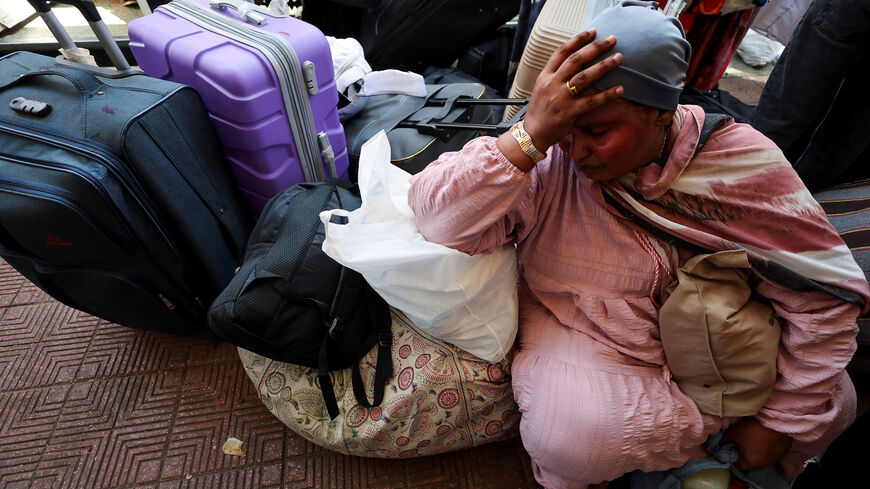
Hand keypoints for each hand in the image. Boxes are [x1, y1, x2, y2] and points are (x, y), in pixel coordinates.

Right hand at [522, 29, 623, 150]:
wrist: (532, 134)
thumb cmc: (540, 111)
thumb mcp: (542, 88)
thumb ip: (555, 75)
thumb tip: (575, 63)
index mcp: (545, 76)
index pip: (561, 52)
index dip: (578, 40)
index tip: (592, 32)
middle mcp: (552, 84)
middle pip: (576, 60)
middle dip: (595, 47)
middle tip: (612, 40)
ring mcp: (560, 98)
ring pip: (584, 77)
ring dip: (603, 66)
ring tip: (618, 58)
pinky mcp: (569, 113)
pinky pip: (591, 102)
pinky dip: (606, 95)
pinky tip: (619, 89)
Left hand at [721, 417, 792, 469]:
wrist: (774, 422)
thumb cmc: (752, 429)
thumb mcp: (734, 433)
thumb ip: (725, 440)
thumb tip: (720, 443)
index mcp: (750, 462)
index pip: (739, 465)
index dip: (733, 458)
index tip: (732, 451)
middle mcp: (763, 464)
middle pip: (751, 462)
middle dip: (746, 454)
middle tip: (744, 443)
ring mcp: (774, 459)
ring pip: (762, 457)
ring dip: (758, 451)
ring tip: (756, 439)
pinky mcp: (783, 452)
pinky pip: (773, 452)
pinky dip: (768, 447)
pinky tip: (766, 438)